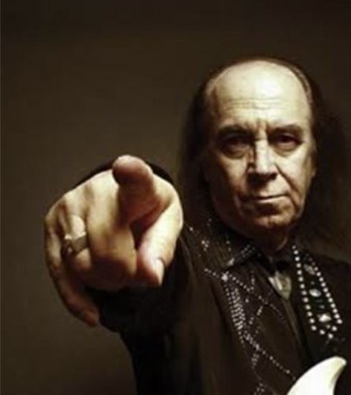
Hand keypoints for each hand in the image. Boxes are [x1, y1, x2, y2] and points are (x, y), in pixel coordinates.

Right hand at [44, 156, 182, 325]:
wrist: (124, 199)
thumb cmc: (150, 209)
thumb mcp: (170, 224)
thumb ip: (163, 249)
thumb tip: (150, 276)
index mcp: (136, 185)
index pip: (135, 178)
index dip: (131, 173)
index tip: (126, 166)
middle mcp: (96, 191)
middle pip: (107, 249)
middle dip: (126, 272)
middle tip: (138, 267)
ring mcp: (68, 208)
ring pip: (81, 265)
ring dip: (105, 282)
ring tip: (120, 268)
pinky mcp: (51, 227)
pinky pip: (60, 274)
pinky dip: (77, 299)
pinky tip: (93, 311)